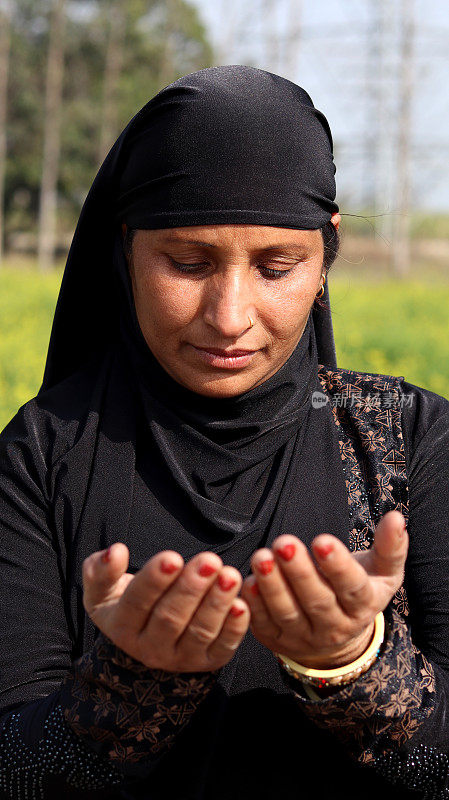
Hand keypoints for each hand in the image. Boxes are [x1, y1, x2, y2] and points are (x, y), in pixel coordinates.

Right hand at [83, 544, 249, 671]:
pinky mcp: (209, 661)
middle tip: (210, 560)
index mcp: (122, 626)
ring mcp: (181, 658)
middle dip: (191, 588)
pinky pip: (223, 647)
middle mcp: (150, 648)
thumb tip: (114, 552)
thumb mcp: (104, 591)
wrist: (146, 642)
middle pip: (171, 618)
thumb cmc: (128, 604)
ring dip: (217, 603)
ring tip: (230, 575)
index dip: (154, 581)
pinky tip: (242, 604)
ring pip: (200, 631)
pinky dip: (235, 628)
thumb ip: (101, 571)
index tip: (172, 557)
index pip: (137, 603)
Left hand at [240, 510, 407, 668]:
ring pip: (287, 613)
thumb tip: (396, 517)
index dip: (337, 566)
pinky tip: (246, 582)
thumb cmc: (360, 589)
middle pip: (316, 601)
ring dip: (272, 585)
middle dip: (298, 572)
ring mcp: (304, 637)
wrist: (339, 638)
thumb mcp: (382, 571)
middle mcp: (335, 627)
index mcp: (363, 606)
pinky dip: (254, 605)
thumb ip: (390, 546)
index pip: (352, 588)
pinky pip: (263, 625)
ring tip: (261, 556)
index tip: (322, 540)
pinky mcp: (277, 641)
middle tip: (283, 543)